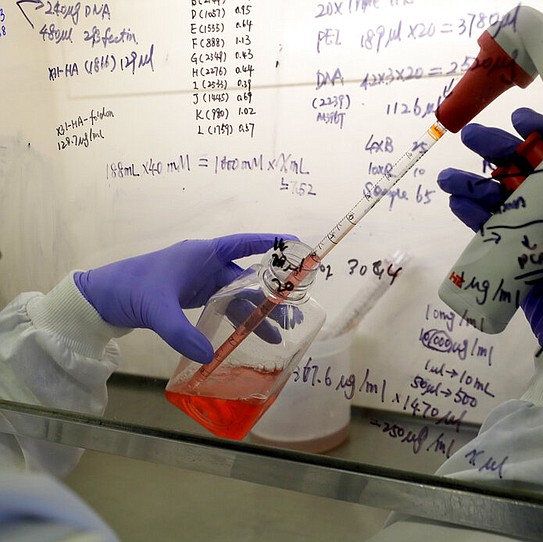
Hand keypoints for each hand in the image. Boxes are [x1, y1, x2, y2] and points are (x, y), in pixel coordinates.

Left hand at [74, 233, 296, 362]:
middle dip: (269, 295)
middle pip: (246, 278)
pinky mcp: (192, 297)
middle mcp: (205, 264)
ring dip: (255, 313)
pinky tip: (249, 336)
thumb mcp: (156, 309)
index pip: (242, 244)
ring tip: (276, 336)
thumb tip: (208, 356)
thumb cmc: (130, 289)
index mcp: (201, 254)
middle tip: (290, 315)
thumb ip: (181, 332)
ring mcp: (200, 281)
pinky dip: (237, 319)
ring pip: (237, 296)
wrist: (101, 298)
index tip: (296, 246)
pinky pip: (224, 306)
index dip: (269, 243)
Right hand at [438, 108, 542, 375]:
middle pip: (533, 178)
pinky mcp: (518, 265)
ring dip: (479, 187)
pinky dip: (475, 219)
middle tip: (473, 137)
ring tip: (448, 176)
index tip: (524, 119)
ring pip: (507, 205)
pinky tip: (456, 203)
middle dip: (504, 155)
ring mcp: (540, 243)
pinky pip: (494, 236)